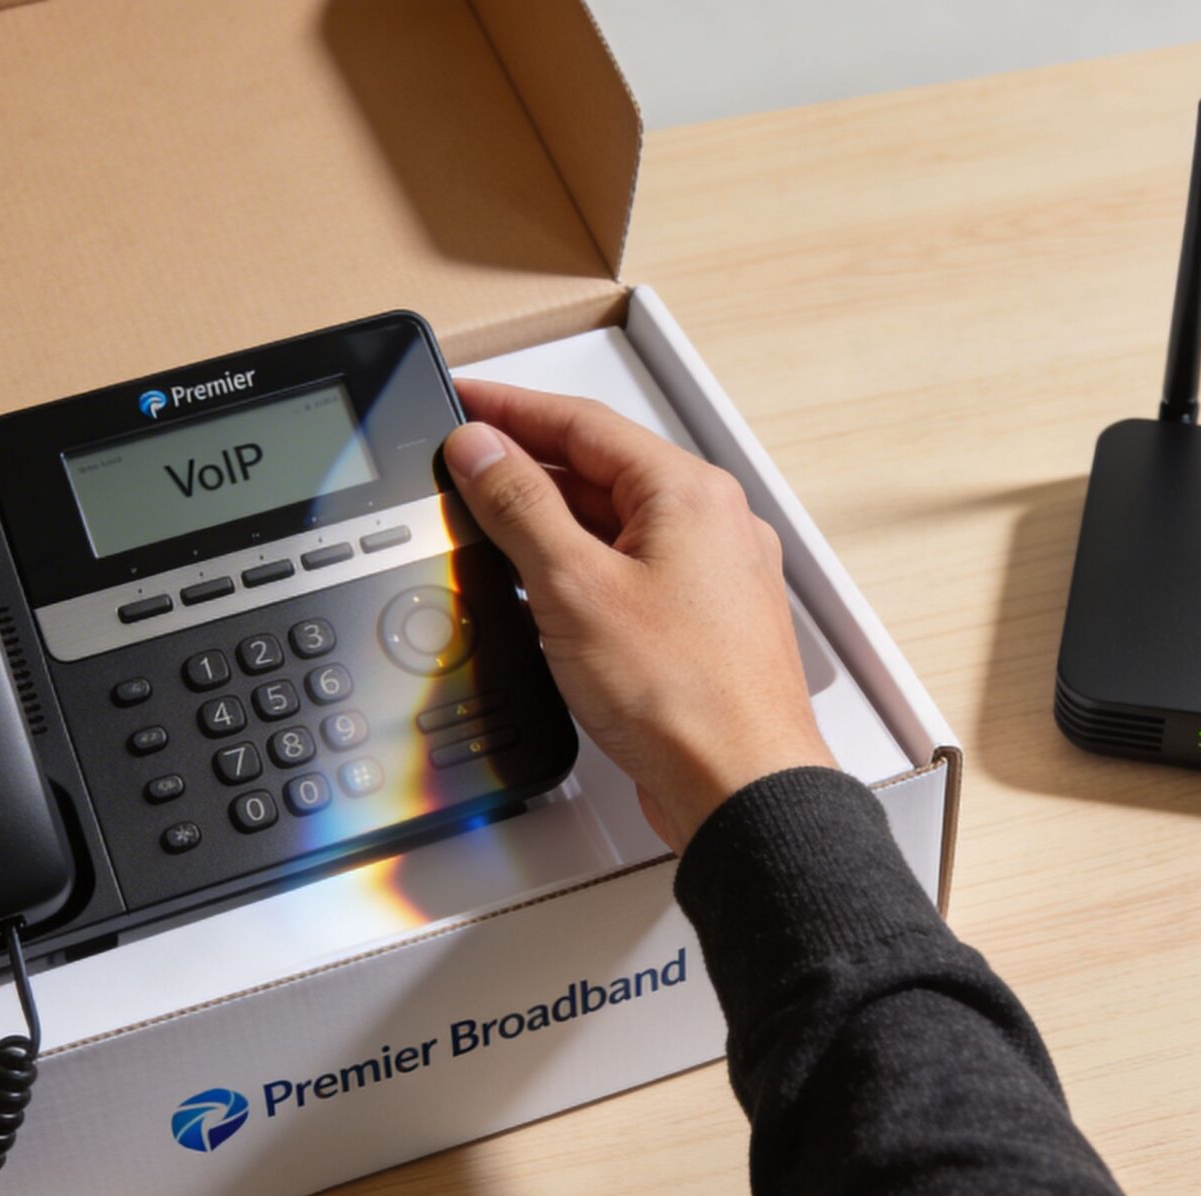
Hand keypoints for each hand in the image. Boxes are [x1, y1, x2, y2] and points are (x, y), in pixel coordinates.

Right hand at [445, 379, 833, 849]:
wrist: (742, 790)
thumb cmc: (687, 698)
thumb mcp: (574, 586)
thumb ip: (520, 507)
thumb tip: (480, 448)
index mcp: (689, 493)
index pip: (583, 423)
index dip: (510, 409)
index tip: (461, 400)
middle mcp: (710, 526)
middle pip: (600, 473)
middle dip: (524, 470)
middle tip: (458, 468)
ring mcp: (710, 579)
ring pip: (614, 528)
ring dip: (549, 526)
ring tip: (484, 527)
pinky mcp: (699, 629)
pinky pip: (629, 577)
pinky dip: (578, 575)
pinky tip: (540, 595)